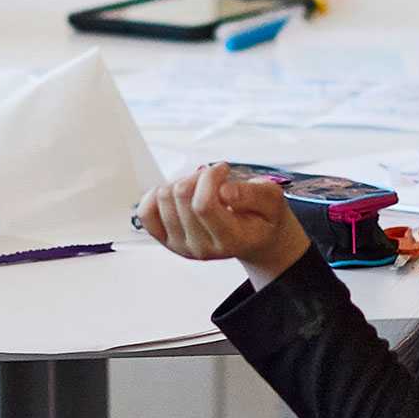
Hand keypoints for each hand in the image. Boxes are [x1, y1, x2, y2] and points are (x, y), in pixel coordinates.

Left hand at [138, 164, 311, 284]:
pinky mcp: (166, 240)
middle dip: (198, 176)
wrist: (255, 238)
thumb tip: (225, 191)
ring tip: (201, 187)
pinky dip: (157, 195)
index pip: (203, 204)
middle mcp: (201, 248)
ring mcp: (181, 246)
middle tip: (214, 178)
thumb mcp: (273, 201)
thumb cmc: (263, 217)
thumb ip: (253, 194)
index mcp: (230, 240)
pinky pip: (146, 212)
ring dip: (182, 182)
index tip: (224, 169)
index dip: (211, 177)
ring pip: (163, 198)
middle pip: (181, 196)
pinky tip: (179, 194)